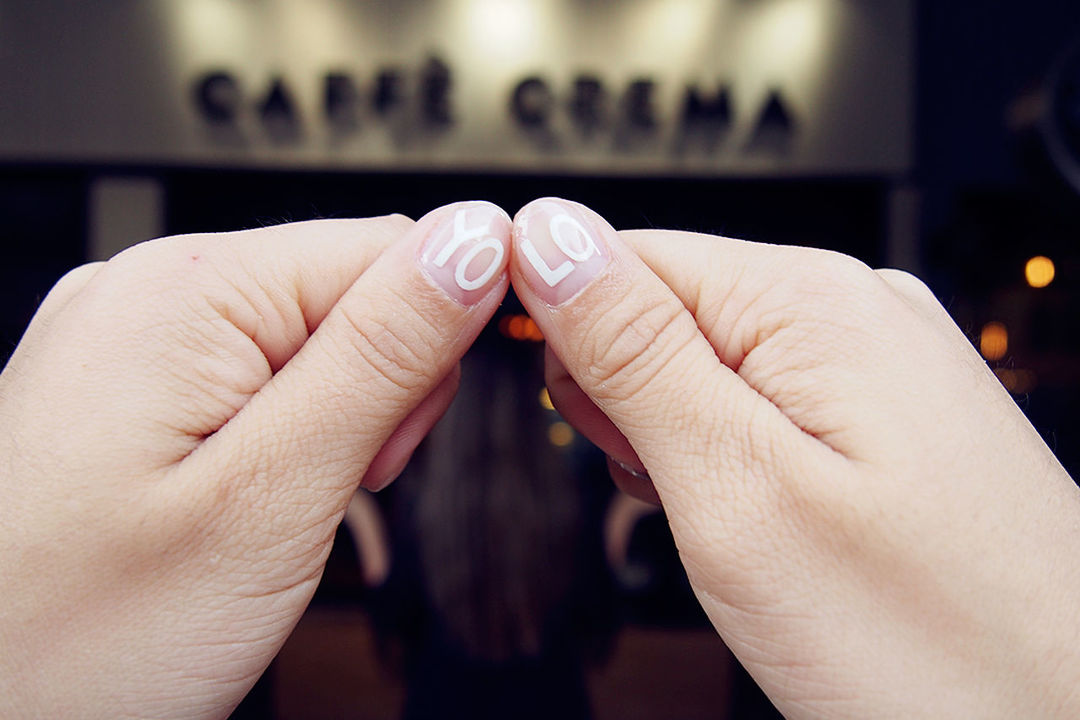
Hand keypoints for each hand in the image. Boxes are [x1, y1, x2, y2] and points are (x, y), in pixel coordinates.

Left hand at [0, 202, 510, 717]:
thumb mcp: (273, 494)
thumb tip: (476, 238)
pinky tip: (246, 497)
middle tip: (334, 487)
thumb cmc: (81, 638)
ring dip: (333, 420)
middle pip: (350, 290)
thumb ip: (384, 353)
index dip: (431, 346)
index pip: (391, 247)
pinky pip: (251, 376)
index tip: (396, 446)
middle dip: (380, 390)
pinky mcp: (125, 385)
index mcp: (188, 288)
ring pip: (309, 340)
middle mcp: (148, 290)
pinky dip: (281, 435)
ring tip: (279, 506)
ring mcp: (127, 337)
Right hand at [510, 198, 1079, 717]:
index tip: (587, 430)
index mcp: (809, 301)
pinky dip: (735, 467)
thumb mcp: (734, 489)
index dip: (570, 341)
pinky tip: (770, 526)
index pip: (619, 255)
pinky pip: (765, 411)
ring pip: (707, 370)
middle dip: (632, 406)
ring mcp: (880, 364)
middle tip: (681, 497)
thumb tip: (548, 236)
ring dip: (681, 446)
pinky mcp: (889, 418)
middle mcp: (855, 310)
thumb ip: (631, 350)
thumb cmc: (931, 639)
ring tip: (737, 527)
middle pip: (662, 313)